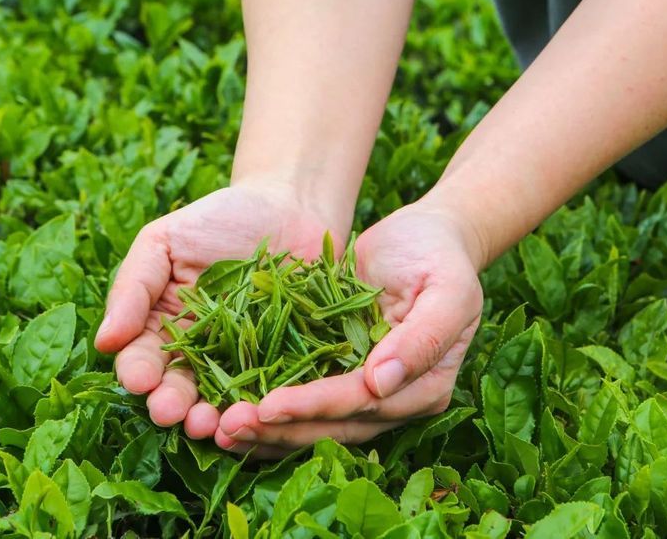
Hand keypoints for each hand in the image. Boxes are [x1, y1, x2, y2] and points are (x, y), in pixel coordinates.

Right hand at [94, 182, 335, 438]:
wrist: (291, 206)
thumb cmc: (220, 219)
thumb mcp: (165, 241)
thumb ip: (133, 287)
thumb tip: (104, 342)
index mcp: (164, 329)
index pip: (143, 358)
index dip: (138, 372)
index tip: (140, 381)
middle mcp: (201, 355)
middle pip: (181, 388)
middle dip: (173, 404)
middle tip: (172, 414)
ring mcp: (245, 363)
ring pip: (224, 399)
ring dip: (215, 417)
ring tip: (212, 425)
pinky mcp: (289, 364)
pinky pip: (276, 390)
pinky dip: (267, 406)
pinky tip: (261, 414)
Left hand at [215, 201, 484, 454]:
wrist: (424, 237)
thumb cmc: (439, 257)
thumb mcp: (448, 289)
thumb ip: (424, 337)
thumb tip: (381, 384)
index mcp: (424, 387)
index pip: (362, 405)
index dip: (315, 407)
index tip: (268, 406)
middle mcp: (392, 400)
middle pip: (331, 425)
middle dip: (279, 428)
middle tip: (227, 427)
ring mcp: (363, 391)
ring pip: (312, 422)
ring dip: (266, 429)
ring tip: (218, 429)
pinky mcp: (336, 371)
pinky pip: (300, 396)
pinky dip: (267, 407)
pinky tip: (227, 408)